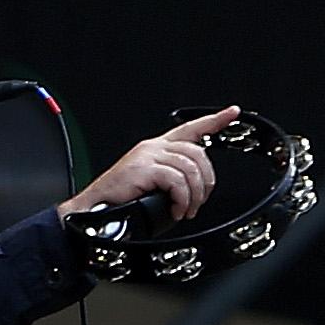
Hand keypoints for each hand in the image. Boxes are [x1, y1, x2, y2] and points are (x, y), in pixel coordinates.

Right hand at [61, 105, 240, 221]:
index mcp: (155, 148)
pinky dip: (182, 199)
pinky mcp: (143, 168)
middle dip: (206, 180)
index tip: (232, 113)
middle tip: (199, 202)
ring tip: (187, 210)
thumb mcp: (151, 187)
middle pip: (198, 152)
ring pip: (190, 168)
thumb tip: (193, 192)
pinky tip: (177, 211)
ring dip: (194, 194)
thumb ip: (171, 181)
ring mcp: (147, 156)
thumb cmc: (118, 203)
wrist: (92, 212)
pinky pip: (177, 181)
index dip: (214, 121)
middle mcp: (152, 147)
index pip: (190, 128)